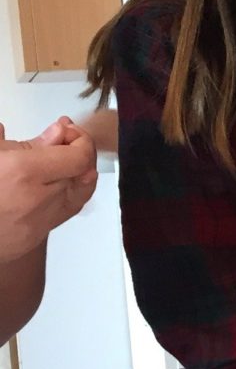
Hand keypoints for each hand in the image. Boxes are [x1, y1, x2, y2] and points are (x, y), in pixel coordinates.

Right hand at [0, 118, 97, 259]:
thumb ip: (26, 143)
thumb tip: (59, 132)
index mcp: (22, 172)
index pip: (78, 157)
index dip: (80, 140)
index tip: (66, 129)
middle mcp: (36, 200)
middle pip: (80, 174)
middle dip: (76, 153)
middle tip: (62, 139)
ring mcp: (37, 224)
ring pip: (76, 196)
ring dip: (76, 174)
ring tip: (61, 159)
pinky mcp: (33, 239)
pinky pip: (62, 213)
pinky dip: (67, 194)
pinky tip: (57, 182)